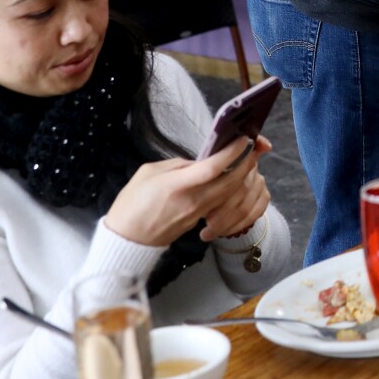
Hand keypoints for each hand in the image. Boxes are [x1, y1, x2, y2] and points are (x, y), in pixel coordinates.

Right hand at [103, 136, 271, 246]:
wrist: (126, 240)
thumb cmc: (131, 204)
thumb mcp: (148, 173)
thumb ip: (177, 165)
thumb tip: (198, 162)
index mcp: (178, 186)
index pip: (213, 167)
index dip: (231, 152)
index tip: (242, 139)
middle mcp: (193, 201)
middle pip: (230, 181)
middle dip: (246, 163)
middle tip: (252, 146)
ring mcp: (198, 214)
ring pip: (230, 195)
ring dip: (243, 177)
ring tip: (247, 161)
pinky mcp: (198, 221)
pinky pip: (223, 206)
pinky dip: (233, 192)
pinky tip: (234, 180)